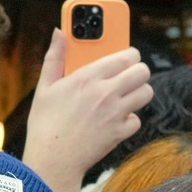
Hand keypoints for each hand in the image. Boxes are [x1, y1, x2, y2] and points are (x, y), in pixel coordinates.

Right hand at [22, 28, 152, 191]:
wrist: (53, 159)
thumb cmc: (45, 123)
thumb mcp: (45, 86)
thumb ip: (55, 56)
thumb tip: (59, 32)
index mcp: (87, 77)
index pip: (125, 56)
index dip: (131, 54)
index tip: (128, 56)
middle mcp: (106, 92)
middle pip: (142, 72)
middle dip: (139, 71)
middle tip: (130, 75)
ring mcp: (116, 113)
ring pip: (146, 93)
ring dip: (140, 92)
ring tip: (127, 94)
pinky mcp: (120, 133)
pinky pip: (138, 120)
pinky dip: (130, 119)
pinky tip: (118, 118)